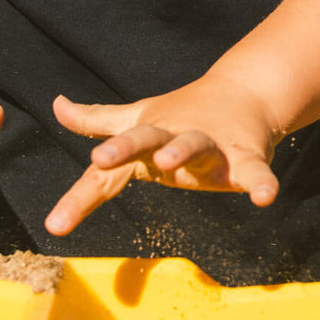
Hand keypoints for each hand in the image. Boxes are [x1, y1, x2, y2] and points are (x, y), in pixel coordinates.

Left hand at [43, 75, 281, 235]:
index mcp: (144, 138)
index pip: (106, 172)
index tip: (54, 225)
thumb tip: (56, 105)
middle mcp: (171, 138)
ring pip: (193, 145)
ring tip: (168, 163)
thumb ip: (96, 120)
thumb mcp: (136, 120)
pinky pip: (254, 171)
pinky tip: (265, 198)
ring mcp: (208, 144)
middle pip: (143, 139)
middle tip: (100, 158)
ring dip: (181, 151)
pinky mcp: (244, 155)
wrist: (243, 94)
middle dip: (122, 148)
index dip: (79, 197)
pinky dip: (260, 183)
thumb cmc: (180, 116)